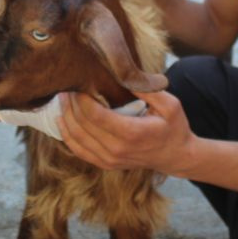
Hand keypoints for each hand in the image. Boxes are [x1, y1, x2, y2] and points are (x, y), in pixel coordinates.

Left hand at [57, 90, 194, 173]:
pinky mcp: (105, 164)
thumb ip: (147, 90)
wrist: (176, 156)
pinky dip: (67, 135)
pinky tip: (62, 119)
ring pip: (76, 138)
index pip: (95, 115)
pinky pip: (79, 150)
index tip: (79, 82)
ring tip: (62, 98)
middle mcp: (117, 149)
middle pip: (82, 124)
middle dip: (71, 103)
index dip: (82, 98)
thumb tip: (124, 74)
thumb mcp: (170, 104)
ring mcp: (110, 159)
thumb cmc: (173, 127)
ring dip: (66, 116)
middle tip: (67, 85)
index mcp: (132, 133)